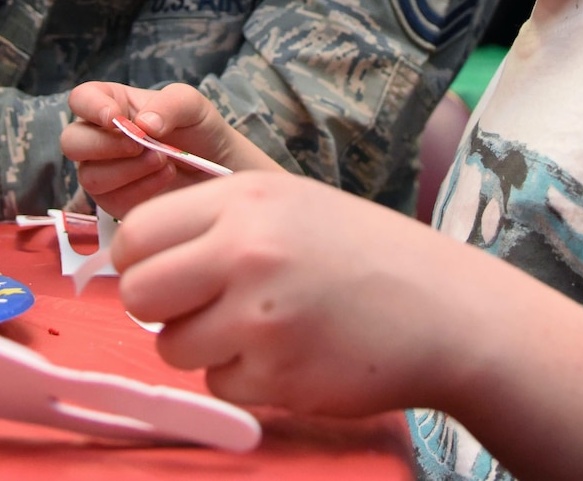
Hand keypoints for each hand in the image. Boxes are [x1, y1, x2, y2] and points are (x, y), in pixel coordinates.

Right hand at [61, 82, 279, 216]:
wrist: (221, 170)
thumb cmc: (201, 130)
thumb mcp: (192, 105)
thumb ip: (169, 105)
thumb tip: (141, 124)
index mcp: (112, 104)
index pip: (81, 99)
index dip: (90, 107)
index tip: (115, 118)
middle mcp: (100, 137)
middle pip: (72, 142)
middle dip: (104, 146)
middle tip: (142, 145)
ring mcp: (105, 172)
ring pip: (88, 176)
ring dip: (127, 170)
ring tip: (164, 162)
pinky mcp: (115, 202)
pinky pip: (109, 202)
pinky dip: (138, 191)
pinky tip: (164, 179)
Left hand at [113, 172, 484, 417]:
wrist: (446, 310)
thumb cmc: (363, 254)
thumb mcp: (288, 201)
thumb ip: (214, 221)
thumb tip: (137, 257)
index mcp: (243, 199)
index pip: (136, 233)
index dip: (139, 261)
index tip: (160, 273)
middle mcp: (245, 251)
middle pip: (139, 293)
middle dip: (157, 309)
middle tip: (197, 309)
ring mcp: (260, 316)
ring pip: (171, 347)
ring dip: (203, 348)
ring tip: (256, 329)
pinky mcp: (278, 374)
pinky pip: (218, 385)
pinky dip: (243, 378)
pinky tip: (288, 354)